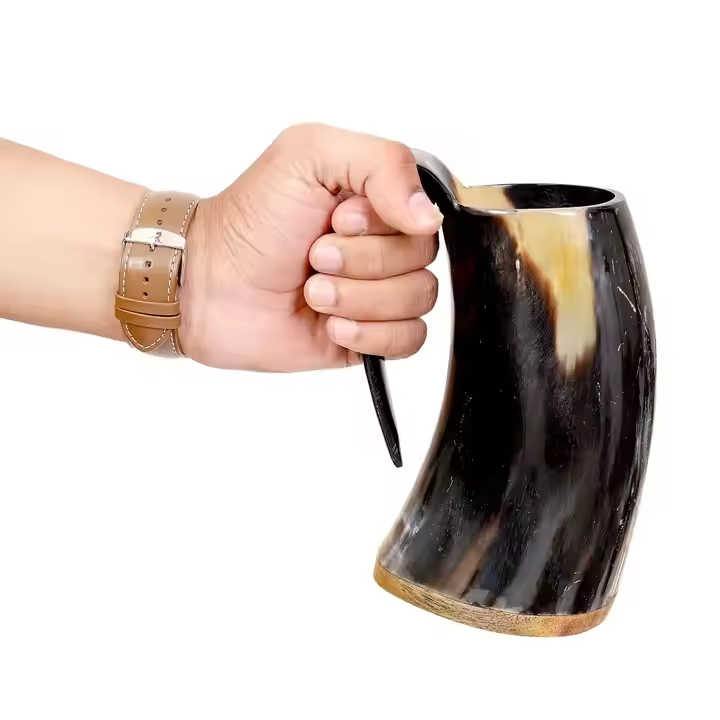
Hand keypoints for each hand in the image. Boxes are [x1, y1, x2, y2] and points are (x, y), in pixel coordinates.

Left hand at [180, 124, 442, 370]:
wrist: (209, 286)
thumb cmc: (251, 220)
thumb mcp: (309, 155)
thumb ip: (383, 163)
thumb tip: (430, 217)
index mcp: (377, 198)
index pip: (424, 213)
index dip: (380, 224)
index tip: (335, 219)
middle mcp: (383, 243)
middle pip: (423, 259)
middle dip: (362, 261)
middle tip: (314, 257)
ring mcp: (377, 292)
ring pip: (418, 299)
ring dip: (358, 298)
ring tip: (314, 292)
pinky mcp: (370, 335)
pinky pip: (409, 340)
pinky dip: (371, 335)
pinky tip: (332, 325)